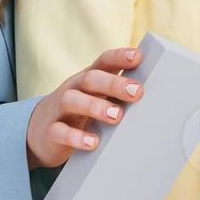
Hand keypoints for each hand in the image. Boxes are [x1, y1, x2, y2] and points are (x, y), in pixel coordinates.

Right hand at [25, 46, 144, 169]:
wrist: (40, 133)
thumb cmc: (80, 112)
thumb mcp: (97, 98)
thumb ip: (119, 94)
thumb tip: (159, 96)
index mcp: (88, 79)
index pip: (103, 61)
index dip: (119, 57)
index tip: (137, 57)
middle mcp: (73, 89)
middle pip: (90, 79)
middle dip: (113, 84)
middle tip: (137, 92)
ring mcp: (59, 109)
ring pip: (72, 100)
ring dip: (95, 107)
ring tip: (117, 116)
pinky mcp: (51, 132)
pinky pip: (61, 131)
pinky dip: (76, 137)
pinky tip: (93, 142)